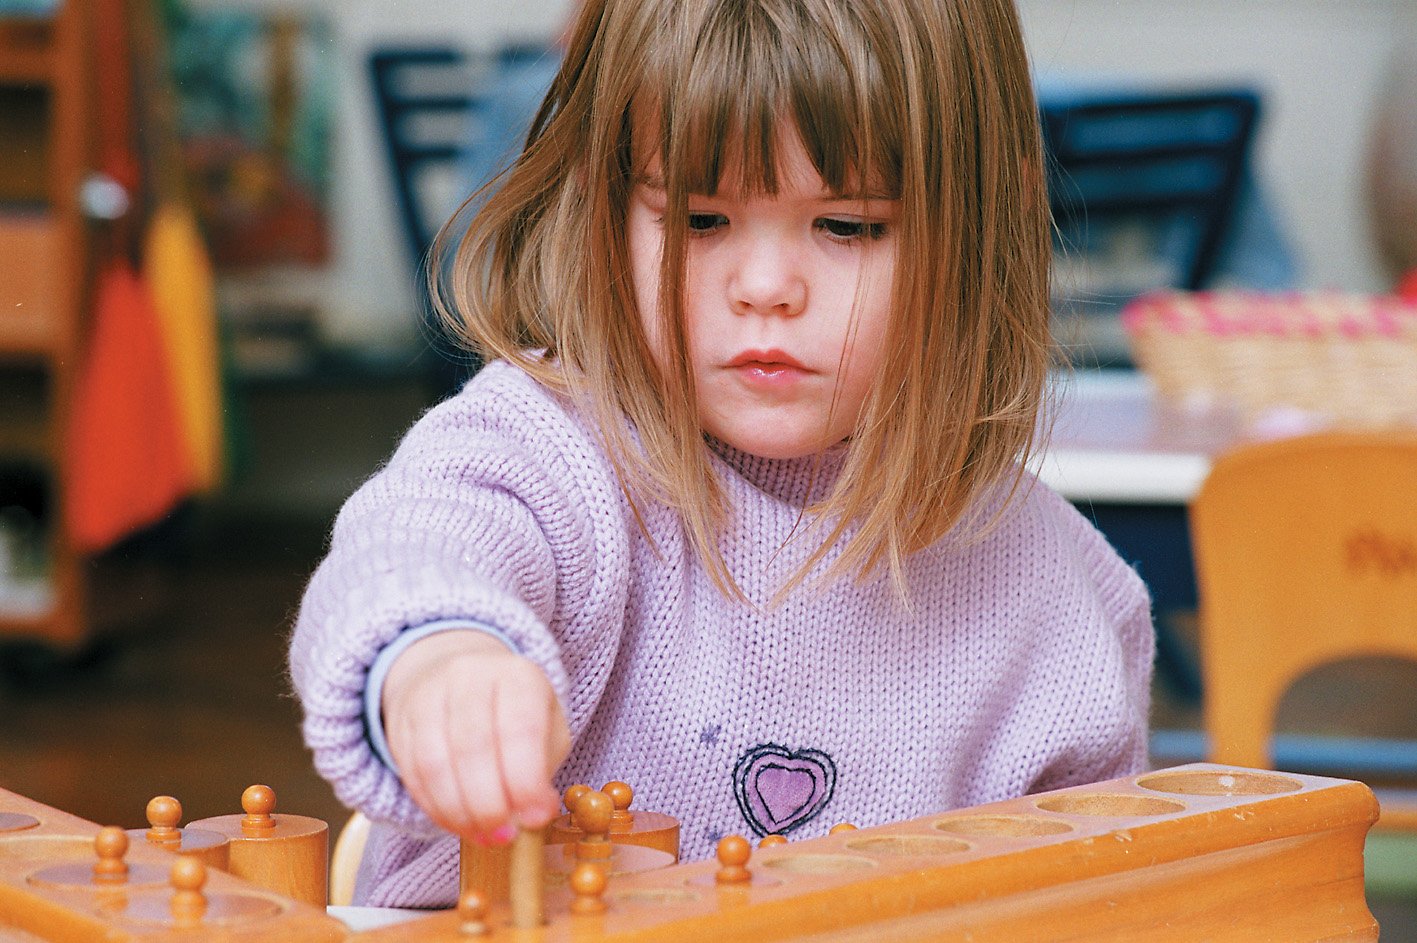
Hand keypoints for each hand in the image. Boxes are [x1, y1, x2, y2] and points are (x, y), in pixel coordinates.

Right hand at [382, 630, 569, 842]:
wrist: (463, 681)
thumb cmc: (514, 714)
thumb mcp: (546, 728)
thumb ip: (545, 767)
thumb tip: (538, 812)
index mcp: (518, 675)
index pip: (520, 729)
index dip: (525, 781)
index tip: (534, 819)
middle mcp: (471, 675)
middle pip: (473, 748)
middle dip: (490, 804)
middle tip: (504, 836)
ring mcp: (430, 694)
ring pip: (436, 763)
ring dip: (460, 812)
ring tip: (483, 835)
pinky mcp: (402, 719)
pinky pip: (412, 772)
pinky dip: (436, 808)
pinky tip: (457, 823)